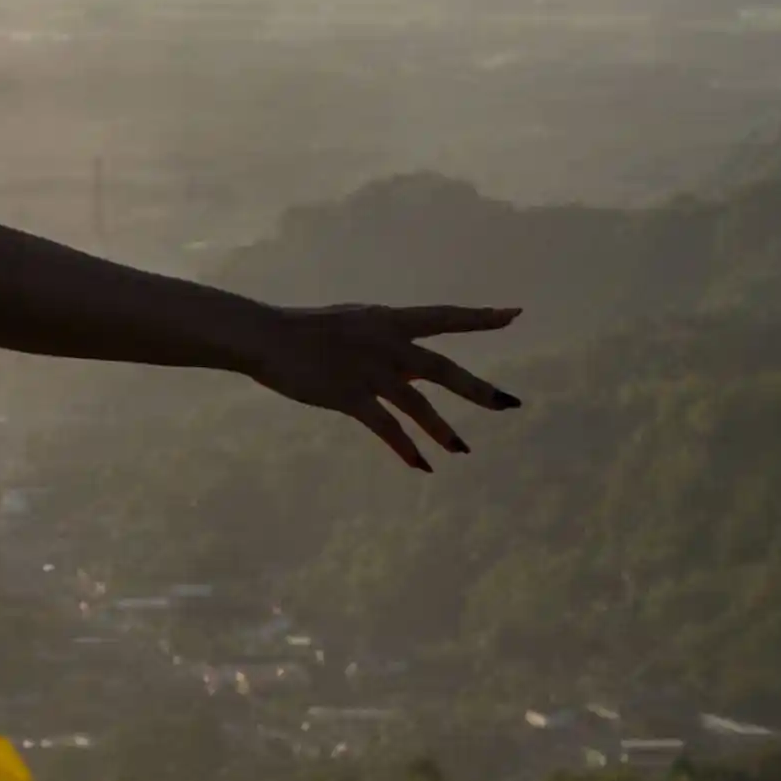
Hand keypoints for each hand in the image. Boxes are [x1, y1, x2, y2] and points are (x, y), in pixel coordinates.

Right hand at [246, 296, 520, 471]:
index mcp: (388, 320)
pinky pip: (386, 428)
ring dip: (443, 430)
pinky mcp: (349, 396)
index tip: (514, 314)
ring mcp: (369, 370)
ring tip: (463, 450)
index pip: (444, 316)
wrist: (266, 337)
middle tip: (510, 404)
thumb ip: (383, 338)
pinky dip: (406, 448)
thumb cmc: (305, 329)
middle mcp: (386, 343)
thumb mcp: (353, 323)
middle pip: (443, 368)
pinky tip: (422, 465)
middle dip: (478, 389)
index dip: (480, 317)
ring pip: (418, 405)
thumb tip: (406, 352)